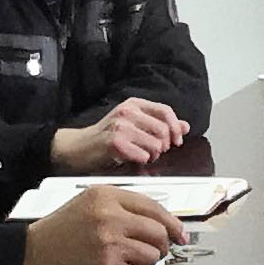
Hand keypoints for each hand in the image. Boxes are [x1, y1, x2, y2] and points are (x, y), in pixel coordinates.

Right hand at [21, 182, 186, 264]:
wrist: (30, 258)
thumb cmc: (59, 231)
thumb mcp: (87, 205)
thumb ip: (121, 208)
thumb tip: (160, 224)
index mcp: (107, 195)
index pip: (153, 206)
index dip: (171, 222)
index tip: (179, 233)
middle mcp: (112, 216)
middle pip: (158, 232)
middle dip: (161, 245)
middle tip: (153, 252)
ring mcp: (112, 244)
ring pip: (152, 255)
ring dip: (143, 262)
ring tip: (122, 261)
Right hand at [52, 99, 191, 172]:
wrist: (78, 147)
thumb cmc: (106, 138)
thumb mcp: (134, 125)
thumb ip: (158, 124)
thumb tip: (185, 126)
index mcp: (134, 104)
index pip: (165, 111)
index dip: (176, 127)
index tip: (177, 141)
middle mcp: (127, 111)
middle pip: (163, 129)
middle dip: (164, 145)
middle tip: (156, 152)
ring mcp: (120, 126)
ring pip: (155, 143)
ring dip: (154, 155)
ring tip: (144, 156)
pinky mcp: (114, 142)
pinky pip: (142, 155)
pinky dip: (143, 160)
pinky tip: (135, 159)